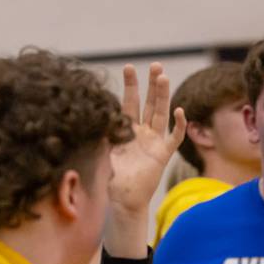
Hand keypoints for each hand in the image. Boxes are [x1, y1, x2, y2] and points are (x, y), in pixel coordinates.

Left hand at [103, 63, 185, 257]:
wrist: (122, 199)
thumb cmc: (108, 178)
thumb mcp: (99, 150)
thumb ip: (98, 133)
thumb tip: (84, 113)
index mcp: (125, 129)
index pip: (129, 102)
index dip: (131, 85)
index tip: (130, 67)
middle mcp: (142, 132)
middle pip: (149, 103)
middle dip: (152, 84)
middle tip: (156, 64)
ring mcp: (154, 142)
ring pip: (161, 114)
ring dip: (163, 96)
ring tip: (164, 78)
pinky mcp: (163, 154)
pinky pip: (174, 137)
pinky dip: (179, 125)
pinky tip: (180, 111)